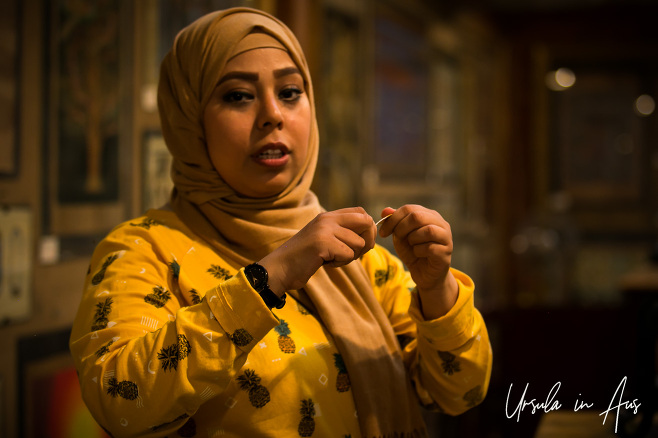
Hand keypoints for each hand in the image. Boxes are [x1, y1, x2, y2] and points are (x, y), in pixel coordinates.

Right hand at [259, 207, 375, 294]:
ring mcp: (325, 229)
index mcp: (328, 216)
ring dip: (349, 256)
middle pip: (366, 223)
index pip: (361, 213)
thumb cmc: (304, 258)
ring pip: (359, 242)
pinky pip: (348, 254)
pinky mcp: (322, 243)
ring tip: (331, 258)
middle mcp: (327, 218)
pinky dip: (339, 263)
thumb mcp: (324, 239)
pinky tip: (325, 263)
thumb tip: (371, 237)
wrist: (280, 268)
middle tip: (350, 254)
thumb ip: (342, 234)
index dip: (367, 229)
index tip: (359, 244)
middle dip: (366, 241)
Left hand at [378, 205, 457, 318]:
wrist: (424, 273)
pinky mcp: (446, 252)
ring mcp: (446, 238)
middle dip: (401, 228)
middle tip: (397, 237)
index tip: (383, 232)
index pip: (409, 209)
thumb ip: (394, 222)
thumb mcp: (400, 236)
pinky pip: (430, 247)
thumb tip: (385, 211)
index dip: (393, 219)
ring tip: (412, 245)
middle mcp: (441, 224)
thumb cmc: (413, 251)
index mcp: (429, 215)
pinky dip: (419, 251)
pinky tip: (418, 254)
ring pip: (428, 230)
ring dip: (413, 239)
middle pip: (418, 217)